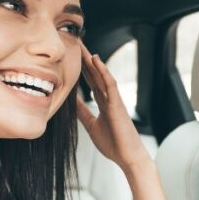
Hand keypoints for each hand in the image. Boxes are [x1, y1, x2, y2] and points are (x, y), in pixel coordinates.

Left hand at [76, 43, 151, 173]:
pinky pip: (110, 84)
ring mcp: (114, 100)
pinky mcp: (118, 104)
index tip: (73, 55)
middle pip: (95, 74)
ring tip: (83, 45)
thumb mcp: (91, 125)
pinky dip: (103, 71)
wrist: (128, 157)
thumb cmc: (113, 144)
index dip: (82, 68)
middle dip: (85, 58)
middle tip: (76, 42)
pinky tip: (96, 60)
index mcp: (103, 103)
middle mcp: (109, 98)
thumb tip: (70, 102)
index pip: (91, 81)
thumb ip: (82, 112)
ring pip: (102, 75)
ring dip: (92, 60)